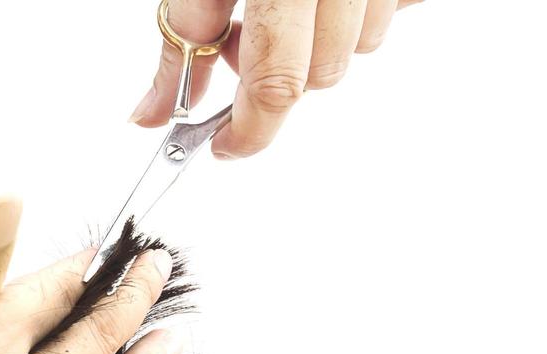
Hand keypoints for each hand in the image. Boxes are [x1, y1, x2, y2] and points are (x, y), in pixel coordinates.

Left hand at [130, 0, 423, 158]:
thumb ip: (180, 31)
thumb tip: (153, 110)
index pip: (275, 83)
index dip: (248, 131)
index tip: (224, 146)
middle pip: (321, 76)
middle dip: (276, 72)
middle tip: (238, 35)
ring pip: (360, 48)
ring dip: (319, 38)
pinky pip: (394, 10)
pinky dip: (359, 8)